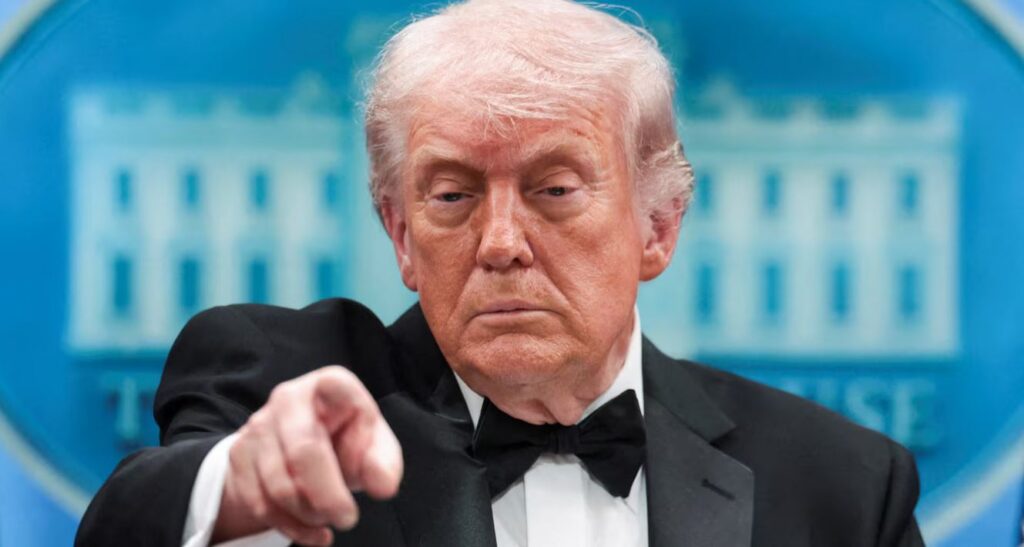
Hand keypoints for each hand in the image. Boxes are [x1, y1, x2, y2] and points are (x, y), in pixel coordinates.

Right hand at [212, 365, 402, 545]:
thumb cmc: (348, 440)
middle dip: (327, 497)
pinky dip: (289, 526)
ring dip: (308, 514)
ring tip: (328, 519)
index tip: (364, 489)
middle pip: (303, 453)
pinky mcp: (238, 453)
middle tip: (347, 519)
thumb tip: (382, 487)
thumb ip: (384, 464)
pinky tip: (312, 532)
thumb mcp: (376, 447)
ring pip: (278, 484)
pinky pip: (259, 502)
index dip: (348, 452)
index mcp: (329, 385)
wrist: (305, 447)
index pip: (336, 399)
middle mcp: (288, 397)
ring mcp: (258, 425)